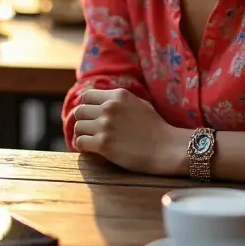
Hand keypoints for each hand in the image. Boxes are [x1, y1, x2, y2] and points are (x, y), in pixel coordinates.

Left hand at [72, 88, 186, 175]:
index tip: (89, 116)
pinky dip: (82, 147)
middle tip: (89, 130)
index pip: (87, 96)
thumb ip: (119, 100)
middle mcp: (109, 107)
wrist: (166, 148)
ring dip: (82, 134)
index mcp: (118, 95)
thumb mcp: (138, 103)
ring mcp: (105, 125)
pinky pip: (80, 142)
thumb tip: (102, 102)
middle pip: (79, 111)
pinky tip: (90, 149)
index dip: (86, 107)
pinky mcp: (104, 144)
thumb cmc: (156, 128)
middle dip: (83, 121)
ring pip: (78, 126)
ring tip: (90, 140)